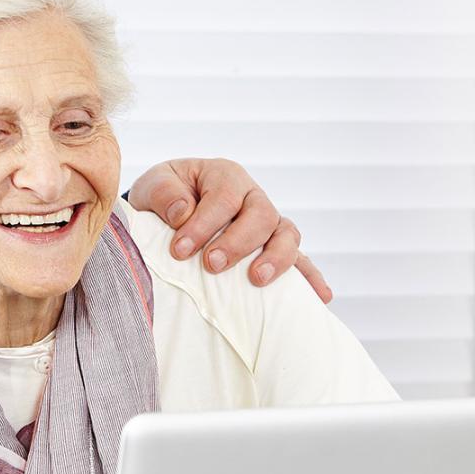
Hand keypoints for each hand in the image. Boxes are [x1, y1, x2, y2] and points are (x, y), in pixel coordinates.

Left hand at [127, 158, 332, 301]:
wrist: (170, 209)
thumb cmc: (165, 196)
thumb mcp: (154, 184)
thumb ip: (164, 193)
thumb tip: (182, 212)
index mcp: (225, 177)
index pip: (224, 197)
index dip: (204, 224)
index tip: (180, 250)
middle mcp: (252, 197)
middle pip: (261, 215)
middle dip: (238, 242)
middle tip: (212, 264)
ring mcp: (268, 223)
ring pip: (286, 235)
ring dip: (276, 258)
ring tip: (256, 280)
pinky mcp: (274, 248)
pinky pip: (300, 260)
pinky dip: (311, 277)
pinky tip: (319, 297)